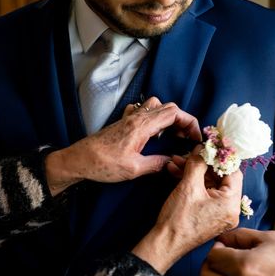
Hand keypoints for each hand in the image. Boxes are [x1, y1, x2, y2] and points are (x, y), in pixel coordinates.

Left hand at [44, 98, 200, 195]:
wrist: (78, 160)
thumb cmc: (102, 164)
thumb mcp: (134, 169)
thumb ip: (157, 164)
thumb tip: (172, 162)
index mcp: (142, 126)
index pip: (174, 113)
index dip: (190, 123)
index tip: (195, 138)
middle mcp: (136, 117)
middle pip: (168, 107)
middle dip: (182, 120)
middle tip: (186, 138)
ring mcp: (128, 118)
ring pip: (155, 106)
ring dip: (168, 117)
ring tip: (170, 134)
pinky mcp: (121, 123)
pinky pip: (141, 110)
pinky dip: (152, 117)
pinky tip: (151, 132)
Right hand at [132, 148, 241, 273]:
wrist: (165, 243)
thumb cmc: (178, 219)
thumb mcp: (188, 186)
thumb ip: (197, 163)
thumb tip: (202, 148)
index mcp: (231, 203)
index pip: (233, 171)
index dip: (220, 156)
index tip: (209, 145)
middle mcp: (230, 210)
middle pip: (221, 177)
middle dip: (202, 163)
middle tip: (188, 153)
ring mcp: (220, 214)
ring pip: (210, 185)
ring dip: (194, 172)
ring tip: (175, 162)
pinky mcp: (209, 216)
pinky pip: (204, 194)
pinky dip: (193, 183)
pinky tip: (176, 173)